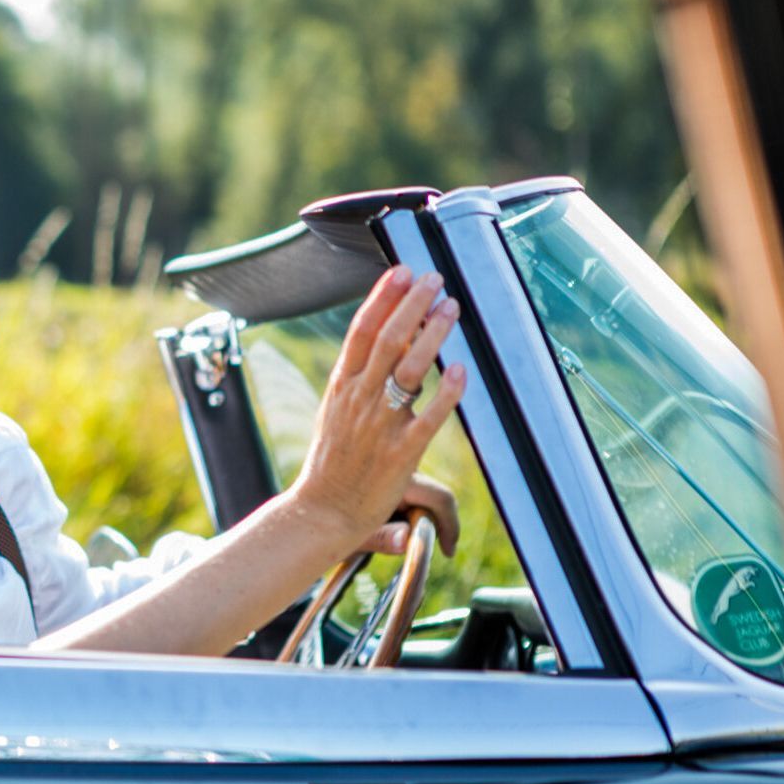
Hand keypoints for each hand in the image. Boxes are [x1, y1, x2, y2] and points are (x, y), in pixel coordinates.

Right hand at [289, 265, 465, 555]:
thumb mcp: (337, 410)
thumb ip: (363, 376)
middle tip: (434, 278)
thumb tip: (396, 340)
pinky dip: (444, 394)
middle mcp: (358, 401)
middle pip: (386, 341)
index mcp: (341, 387)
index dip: (381, 299)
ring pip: (407, 371)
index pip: (360, 332)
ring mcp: (378, 426)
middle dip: (411, 305)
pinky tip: (461, 370)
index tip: (401, 271)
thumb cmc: (333, 460)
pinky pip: (427, 419)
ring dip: (431, 335)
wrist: (322, 511)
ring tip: (451, 307)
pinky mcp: (399, 454)